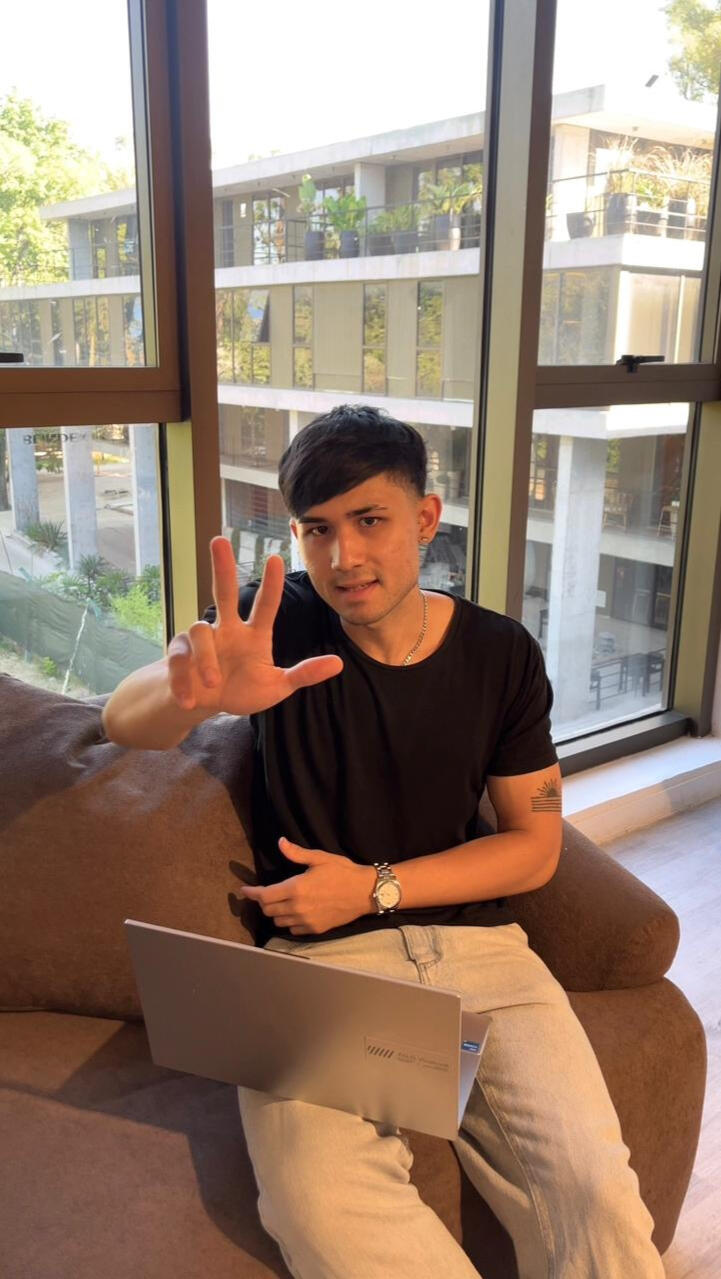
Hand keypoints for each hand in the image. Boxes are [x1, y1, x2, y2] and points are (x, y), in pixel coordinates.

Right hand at [166, 537, 342, 715]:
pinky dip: (182, 680)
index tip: (275, 558)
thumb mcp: (276, 686)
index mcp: (253, 635)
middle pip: (224, 592)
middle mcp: (227, 629)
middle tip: (219, 540)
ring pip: (201, 630)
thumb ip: (303, 674)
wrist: (204, 705)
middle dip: (221, 567)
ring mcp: (203, 639)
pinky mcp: (179, 652)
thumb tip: (338, 664)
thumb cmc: (242, 690)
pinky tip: (189, 699)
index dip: (271, 584)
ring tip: (213, 684)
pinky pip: (179, 658)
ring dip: (207, 659)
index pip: (266, 605)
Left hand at [238, 837, 376, 934]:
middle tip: (266, 893)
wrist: (365, 892)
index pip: (265, 895)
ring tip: (280, 903)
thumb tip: (280, 843)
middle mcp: (298, 907)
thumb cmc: (343, 872)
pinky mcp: (315, 929)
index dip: (252, 894)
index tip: (244, 891)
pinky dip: (289, 922)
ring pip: (278, 921)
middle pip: (268, 910)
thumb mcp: (320, 858)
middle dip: (263, 901)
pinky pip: (293, 929)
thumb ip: (297, 854)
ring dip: (275, 912)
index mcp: (296, 888)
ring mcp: (306, 920)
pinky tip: (294, 913)